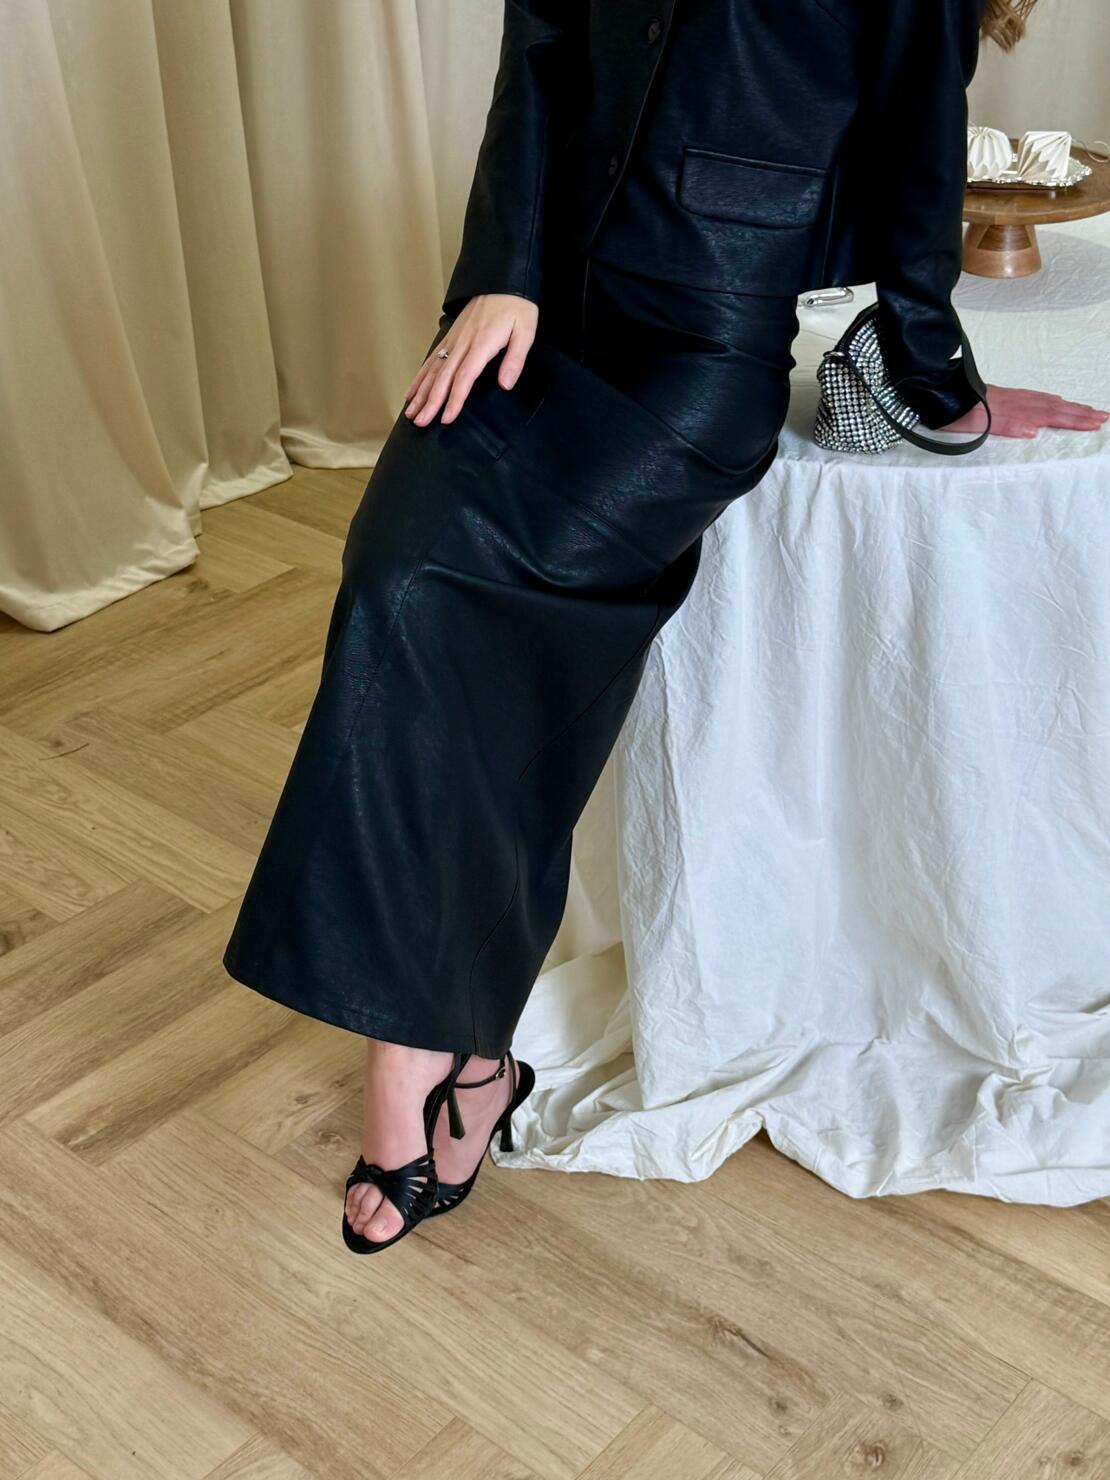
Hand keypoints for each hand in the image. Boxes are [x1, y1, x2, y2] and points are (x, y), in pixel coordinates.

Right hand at [403, 293, 538, 426]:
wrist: (504, 279)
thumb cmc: (518, 307)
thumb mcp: (525, 332)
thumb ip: (515, 360)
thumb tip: (505, 385)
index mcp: (482, 343)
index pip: (465, 376)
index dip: (455, 399)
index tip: (447, 417)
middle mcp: (464, 342)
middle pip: (444, 377)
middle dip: (431, 401)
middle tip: (421, 422)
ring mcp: (455, 339)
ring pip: (434, 369)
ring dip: (421, 392)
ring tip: (411, 412)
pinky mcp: (451, 336)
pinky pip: (432, 359)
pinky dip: (420, 377)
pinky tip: (412, 391)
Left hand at [941, 386, 1108, 438]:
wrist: (936, 391)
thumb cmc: (952, 411)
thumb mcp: (974, 424)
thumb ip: (1004, 426)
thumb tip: (1034, 430)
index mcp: (1011, 411)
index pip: (1049, 416)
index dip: (1073, 420)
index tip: (1095, 422)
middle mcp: (1014, 402)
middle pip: (1053, 408)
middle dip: (1080, 413)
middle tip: (1103, 417)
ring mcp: (1010, 397)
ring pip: (1046, 402)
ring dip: (1069, 407)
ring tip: (1088, 411)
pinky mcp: (1003, 396)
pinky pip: (1035, 397)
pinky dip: (1050, 401)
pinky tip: (1055, 403)